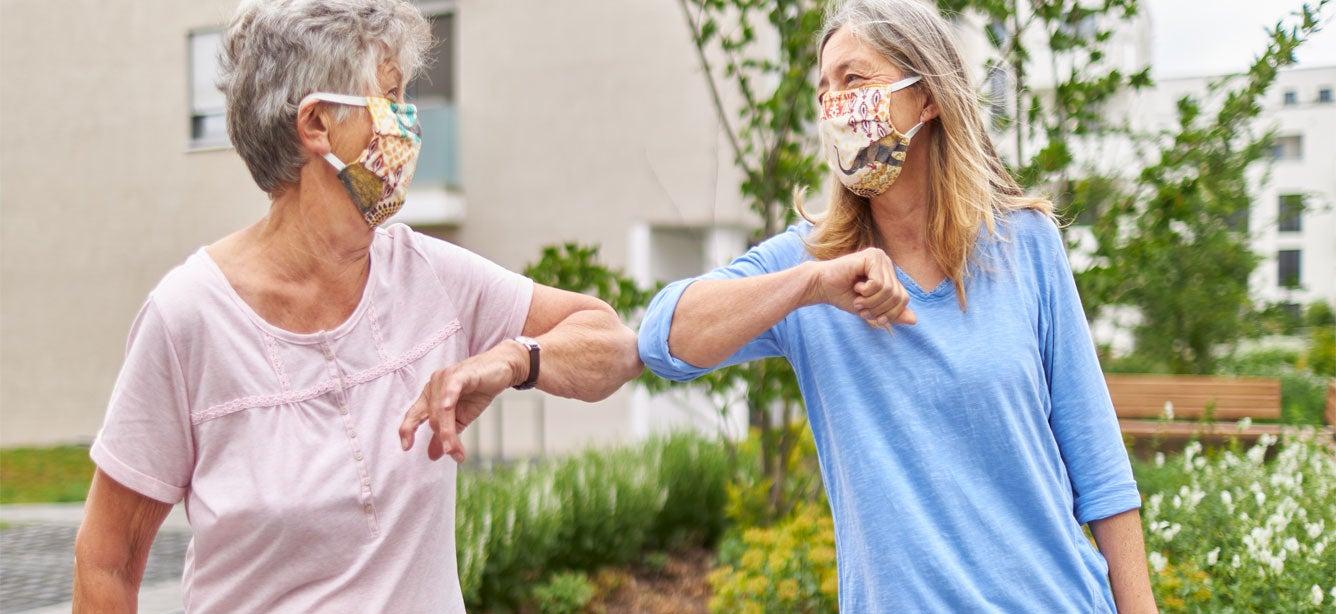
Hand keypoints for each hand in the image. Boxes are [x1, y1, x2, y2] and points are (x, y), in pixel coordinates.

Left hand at [398, 342, 526, 461]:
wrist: (502, 370)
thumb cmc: (479, 391)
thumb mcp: (461, 418)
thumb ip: (446, 435)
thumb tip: (433, 456)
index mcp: (430, 395)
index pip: (414, 414)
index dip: (407, 430)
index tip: (406, 447)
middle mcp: (433, 385)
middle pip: (431, 418)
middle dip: (443, 439)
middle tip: (454, 454)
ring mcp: (445, 378)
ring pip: (440, 410)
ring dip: (447, 432)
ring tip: (454, 450)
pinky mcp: (459, 375)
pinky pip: (450, 391)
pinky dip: (447, 403)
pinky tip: (447, 414)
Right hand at [804, 247, 916, 328]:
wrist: (820, 286)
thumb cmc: (843, 296)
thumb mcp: (870, 309)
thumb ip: (891, 313)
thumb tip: (915, 320)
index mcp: (888, 273)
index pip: (903, 298)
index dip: (890, 313)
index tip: (874, 318)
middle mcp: (886, 262)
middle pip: (898, 295)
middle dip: (879, 308)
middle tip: (862, 307)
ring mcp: (880, 257)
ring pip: (888, 290)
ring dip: (871, 301)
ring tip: (858, 298)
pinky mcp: (871, 256)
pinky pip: (879, 283)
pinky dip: (866, 292)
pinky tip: (855, 285)